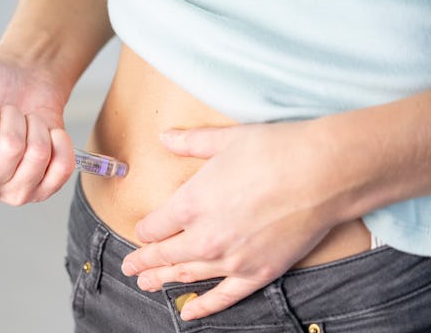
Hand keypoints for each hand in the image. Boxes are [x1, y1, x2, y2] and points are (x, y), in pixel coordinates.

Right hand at [0, 54, 73, 204]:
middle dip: (14, 117)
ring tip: (28, 123)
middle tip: (10, 115)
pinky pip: (62, 166)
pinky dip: (61, 141)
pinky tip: (51, 134)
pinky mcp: (44, 189)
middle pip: (12, 146)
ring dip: (36, 126)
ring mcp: (15, 193)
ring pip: (38, 152)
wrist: (19, 86)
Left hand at [122, 122, 345, 319]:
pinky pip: (223, 298)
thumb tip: (164, 137)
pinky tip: (189, 313)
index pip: (154, 226)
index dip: (144, 230)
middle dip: (144, 261)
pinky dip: (204, 308)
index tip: (142, 232)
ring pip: (187, 277)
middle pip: (164, 255)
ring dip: (163, 282)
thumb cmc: (272, 151)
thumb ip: (190, 142)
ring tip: (147, 285)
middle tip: (130, 268)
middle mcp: (205, 237)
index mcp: (191, 204)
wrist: (321, 173)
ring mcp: (231, 260)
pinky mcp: (258, 273)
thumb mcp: (224, 140)